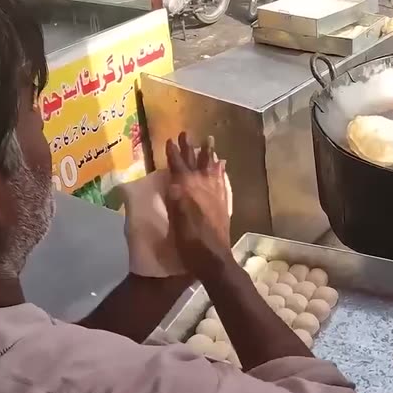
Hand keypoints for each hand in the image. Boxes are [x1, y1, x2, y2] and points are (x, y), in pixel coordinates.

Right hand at [164, 132, 231, 280]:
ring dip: (208, 154)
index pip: (179, 168)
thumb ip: (175, 202)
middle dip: (190, 148)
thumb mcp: (177, 223)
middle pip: (195, 163)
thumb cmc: (191, 244)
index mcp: (189, 192)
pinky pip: (221, 180)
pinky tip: (222, 164)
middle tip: (186, 133)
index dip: (174, 154)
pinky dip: (220, 170)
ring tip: (209, 140)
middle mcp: (203, 189)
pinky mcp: (222, 203)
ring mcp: (215, 195)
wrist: (214, 259)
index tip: (170, 140)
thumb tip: (172, 182)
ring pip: (211, 168)